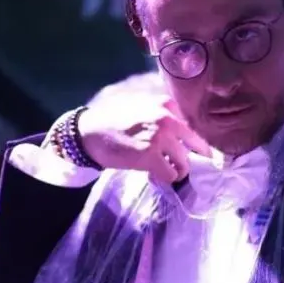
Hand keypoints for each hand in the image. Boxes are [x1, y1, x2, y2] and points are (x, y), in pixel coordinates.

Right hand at [77, 95, 211, 184]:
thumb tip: (180, 130)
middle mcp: (167, 118)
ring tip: (163, 170)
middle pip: (194, 146)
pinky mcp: (150, 156)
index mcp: (166, 104)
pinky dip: (165, 178)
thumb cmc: (111, 119)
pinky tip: (154, 175)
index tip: (186, 152)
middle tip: (180, 166)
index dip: (190, 144)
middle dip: (188, 158)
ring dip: (175, 170)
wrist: (88, 131)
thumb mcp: (141, 105)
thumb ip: (162, 113)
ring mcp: (160, 138)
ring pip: (184, 163)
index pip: (191, 128)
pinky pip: (171, 175)